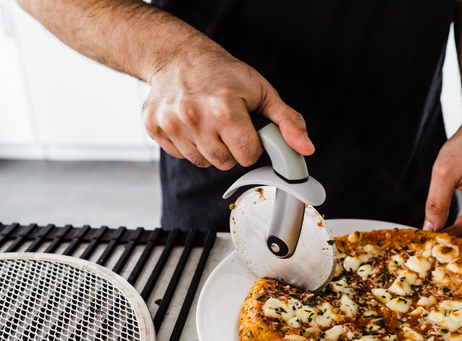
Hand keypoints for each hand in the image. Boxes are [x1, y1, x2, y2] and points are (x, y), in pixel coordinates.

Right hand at [142, 35, 313, 169]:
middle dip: (231, 147)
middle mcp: (194, 117)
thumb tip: (305, 148)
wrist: (177, 56)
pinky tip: (191, 123)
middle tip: (227, 123)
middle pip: (225, 163)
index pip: (247, 156)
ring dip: (210, 148)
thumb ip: (287, 122)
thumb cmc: (223, 74)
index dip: (251, 144)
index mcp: (224, 108)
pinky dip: (189, 144)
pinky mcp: (155, 129)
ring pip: (203, 162)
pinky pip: (182, 156)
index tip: (246, 127)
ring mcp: (172, 124)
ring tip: (209, 121)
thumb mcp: (262, 92)